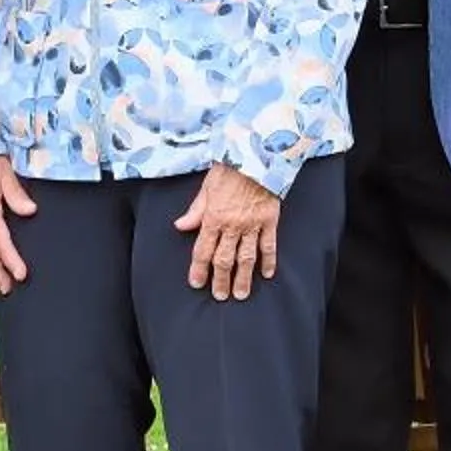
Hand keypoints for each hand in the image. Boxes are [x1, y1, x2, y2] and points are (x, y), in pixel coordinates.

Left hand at [174, 164, 282, 300]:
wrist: (257, 153)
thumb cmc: (230, 167)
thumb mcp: (206, 186)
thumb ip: (195, 209)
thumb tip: (180, 226)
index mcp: (213, 216)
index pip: (203, 250)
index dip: (199, 269)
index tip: (196, 283)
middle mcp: (232, 225)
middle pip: (224, 259)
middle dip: (220, 280)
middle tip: (220, 296)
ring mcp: (253, 224)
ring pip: (246, 258)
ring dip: (243, 278)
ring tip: (241, 294)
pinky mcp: (270, 220)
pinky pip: (269, 245)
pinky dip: (268, 261)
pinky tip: (267, 274)